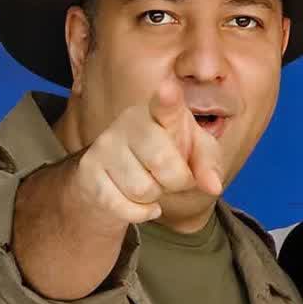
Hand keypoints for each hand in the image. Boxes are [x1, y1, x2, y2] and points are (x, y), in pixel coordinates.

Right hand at [72, 77, 223, 225]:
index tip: (169, 91)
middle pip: (162, 162)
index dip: (167, 100)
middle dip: (176, 181)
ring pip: (142, 189)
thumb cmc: (164, 158)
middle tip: (172, 177)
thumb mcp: (193, 156)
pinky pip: (122, 206)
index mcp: (160, 113)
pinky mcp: (89, 171)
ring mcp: (106, 146)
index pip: (165, 106)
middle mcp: (130, 123)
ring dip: (153, 197)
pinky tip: (138, 201)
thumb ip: (208, 165)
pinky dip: (138, 213)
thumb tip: (213, 186)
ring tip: (150, 183)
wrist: (116, 177)